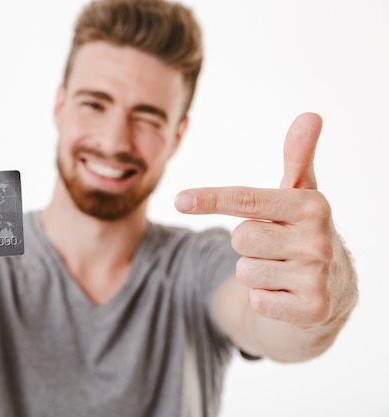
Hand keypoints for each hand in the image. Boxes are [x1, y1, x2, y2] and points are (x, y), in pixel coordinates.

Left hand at [175, 113, 354, 327]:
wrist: (334, 288)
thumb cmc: (303, 232)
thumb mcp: (301, 196)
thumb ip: (298, 157)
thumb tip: (309, 114)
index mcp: (311, 206)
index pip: (247, 200)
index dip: (210, 198)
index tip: (179, 200)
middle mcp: (319, 239)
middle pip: (240, 239)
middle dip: (248, 244)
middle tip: (274, 246)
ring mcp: (317, 276)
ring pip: (244, 271)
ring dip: (254, 272)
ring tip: (282, 269)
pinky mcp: (312, 309)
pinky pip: (256, 300)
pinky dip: (264, 298)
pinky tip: (286, 292)